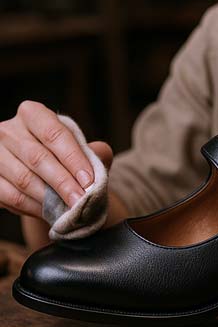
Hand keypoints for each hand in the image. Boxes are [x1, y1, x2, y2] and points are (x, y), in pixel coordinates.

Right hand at [0, 101, 112, 219]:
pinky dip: (32, 208)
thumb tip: (99, 154)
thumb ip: (95, 151)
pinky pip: (10, 196)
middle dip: (63, 183)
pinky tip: (49, 212)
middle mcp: (8, 130)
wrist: (37, 171)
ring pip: (23, 180)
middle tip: (80, 201)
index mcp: (32, 114)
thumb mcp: (80, 148)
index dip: (73, 158)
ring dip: (48, 199)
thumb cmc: (62, 156)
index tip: (89, 181)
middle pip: (38, 158)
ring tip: (68, 210)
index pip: (54, 134)